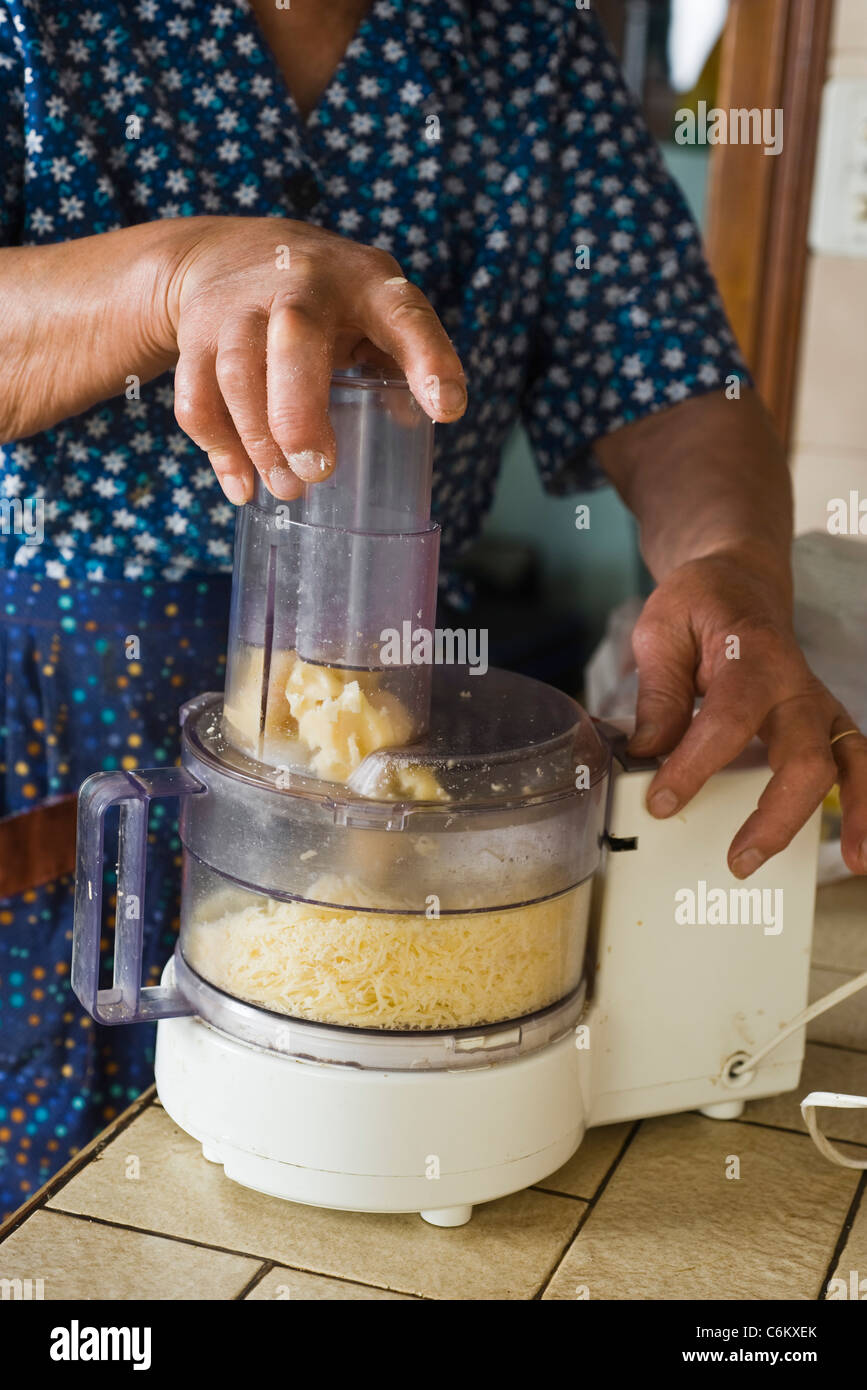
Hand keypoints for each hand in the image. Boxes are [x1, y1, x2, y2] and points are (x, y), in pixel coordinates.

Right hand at [158, 216, 466, 502]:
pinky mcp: (195, 334)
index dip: (428, 358)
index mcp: (365, 282)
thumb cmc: (325, 298)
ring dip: (260, 442)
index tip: (447, 408)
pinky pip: (197, 398)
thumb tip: (420, 422)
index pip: (404, 314)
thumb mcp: (372, 308)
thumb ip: (396, 358)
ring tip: (289, 490)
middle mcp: (300, 284)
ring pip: (237, 374)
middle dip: (301, 412)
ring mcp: (239, 306)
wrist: (227, 252)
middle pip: (294, 340)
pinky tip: (243, 486)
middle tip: (319, 470)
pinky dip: (219, 449)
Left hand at [626, 550, 866, 876]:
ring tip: (851, 860)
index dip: (694, 766)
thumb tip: (649, 754)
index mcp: (753, 655)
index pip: (727, 721)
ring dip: (853, 813)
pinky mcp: (826, 723)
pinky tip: (859, 847)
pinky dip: (866, 803)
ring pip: (848, 763)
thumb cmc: (699, 606)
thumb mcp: (663, 631)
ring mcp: (818, 706)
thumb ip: (659, 693)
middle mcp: (797, 685)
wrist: (739, 582)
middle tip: (738, 859)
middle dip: (776, 815)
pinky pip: (857, 763)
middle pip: (804, 757)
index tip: (661, 802)